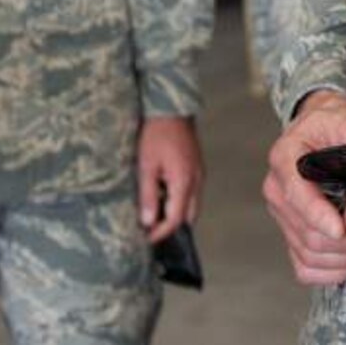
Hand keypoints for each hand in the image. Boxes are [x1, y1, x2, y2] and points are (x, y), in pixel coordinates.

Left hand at [137, 115, 202, 242]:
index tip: (146, 238)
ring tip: (154, 212)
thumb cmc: (156, 133)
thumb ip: (148, 195)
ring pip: (191, 204)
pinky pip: (191, 191)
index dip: (161, 232)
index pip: (176, 219)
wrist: (170, 108)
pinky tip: (163, 194)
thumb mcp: (146, 165)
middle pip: (188, 216)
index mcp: (184, 182)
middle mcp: (197, 180)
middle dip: (171, 226)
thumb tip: (148, 221)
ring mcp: (199, 173)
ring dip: (175, 212)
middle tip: (151, 228)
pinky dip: (178, 199)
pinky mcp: (197, 166)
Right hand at [262, 90, 345, 285]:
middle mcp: (277, 188)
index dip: (319, 216)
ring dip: (340, 260)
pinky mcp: (290, 231)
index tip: (342, 229)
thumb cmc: (334, 122)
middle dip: (344, 243)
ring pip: (307, 253)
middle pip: (306, 233)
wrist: (320, 124)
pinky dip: (328, 272)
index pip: (296, 195)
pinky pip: (303, 266)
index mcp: (285, 158)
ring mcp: (282, 214)